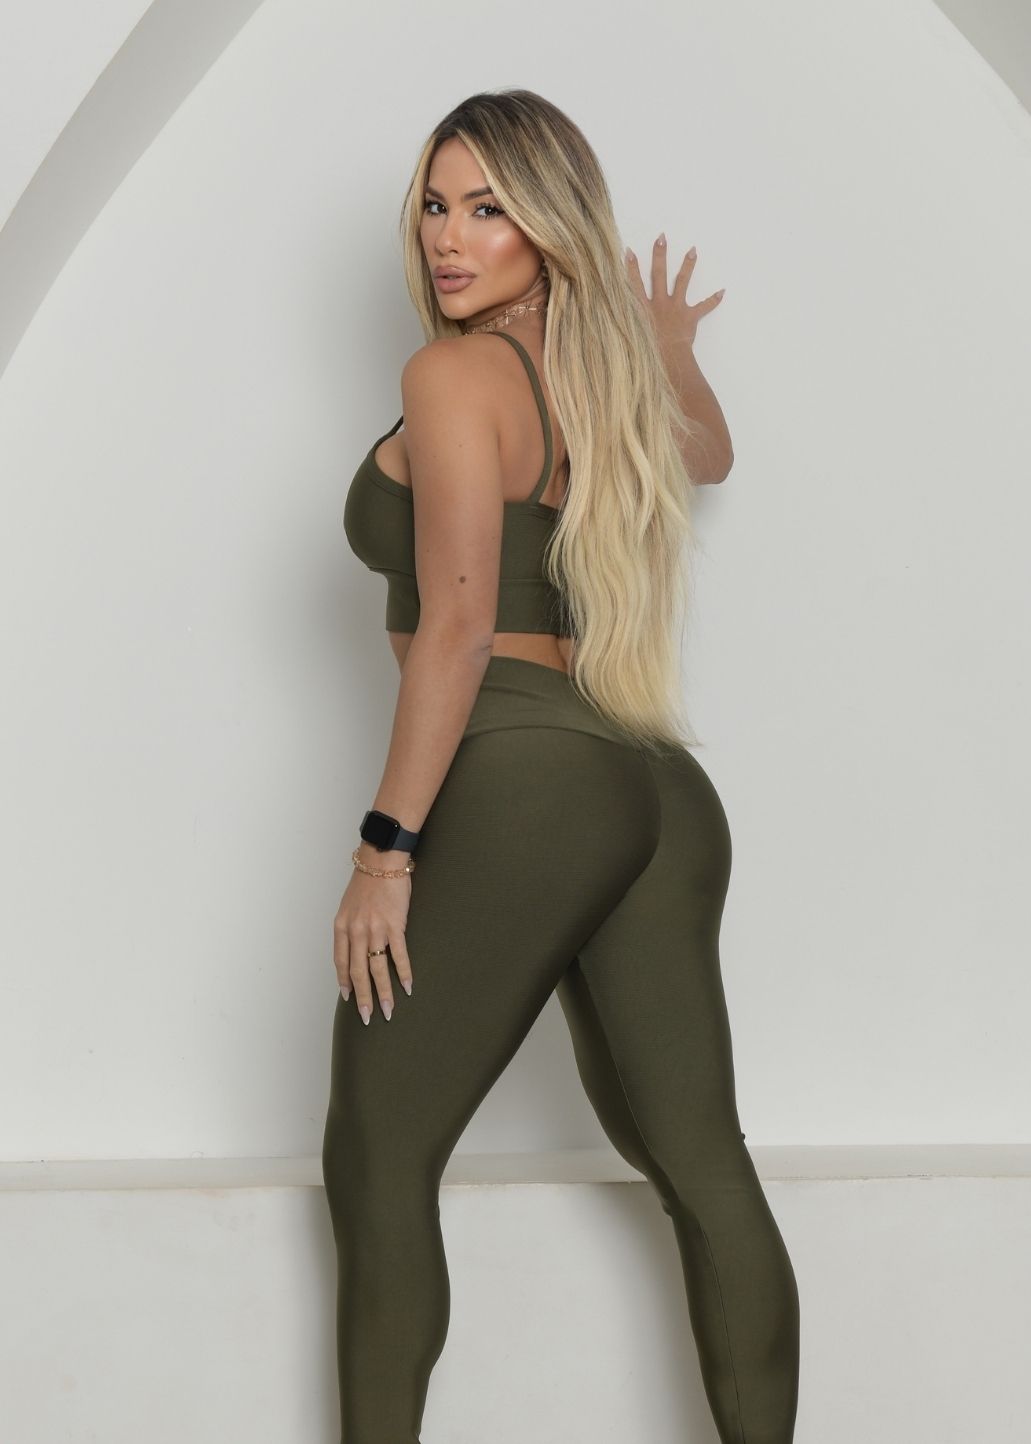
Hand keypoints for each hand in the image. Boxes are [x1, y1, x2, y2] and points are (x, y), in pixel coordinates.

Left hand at [333, 848, 414, 1024]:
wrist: (381, 861)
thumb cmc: (366, 882)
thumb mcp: (348, 906)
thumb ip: (350, 928)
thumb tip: (355, 949)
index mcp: (342, 927)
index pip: (340, 962)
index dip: (344, 982)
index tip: (349, 998)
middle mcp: (356, 931)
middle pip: (357, 972)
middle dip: (363, 997)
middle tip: (367, 1017)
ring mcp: (375, 929)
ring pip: (377, 969)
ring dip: (383, 993)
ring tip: (388, 1011)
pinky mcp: (395, 925)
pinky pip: (399, 955)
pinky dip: (404, 973)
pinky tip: (408, 986)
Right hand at [625, 235, 724, 366]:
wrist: (668, 359)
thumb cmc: (648, 354)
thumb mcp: (631, 338)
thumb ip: (626, 328)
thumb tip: (613, 326)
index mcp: (643, 308)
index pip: (634, 283)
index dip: (631, 267)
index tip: (629, 250)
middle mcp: (659, 303)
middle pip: (659, 274)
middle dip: (660, 255)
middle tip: (662, 238)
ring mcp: (676, 308)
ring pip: (682, 282)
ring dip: (687, 265)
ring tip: (693, 250)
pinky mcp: (690, 317)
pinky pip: (704, 307)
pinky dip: (713, 300)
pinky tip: (722, 291)